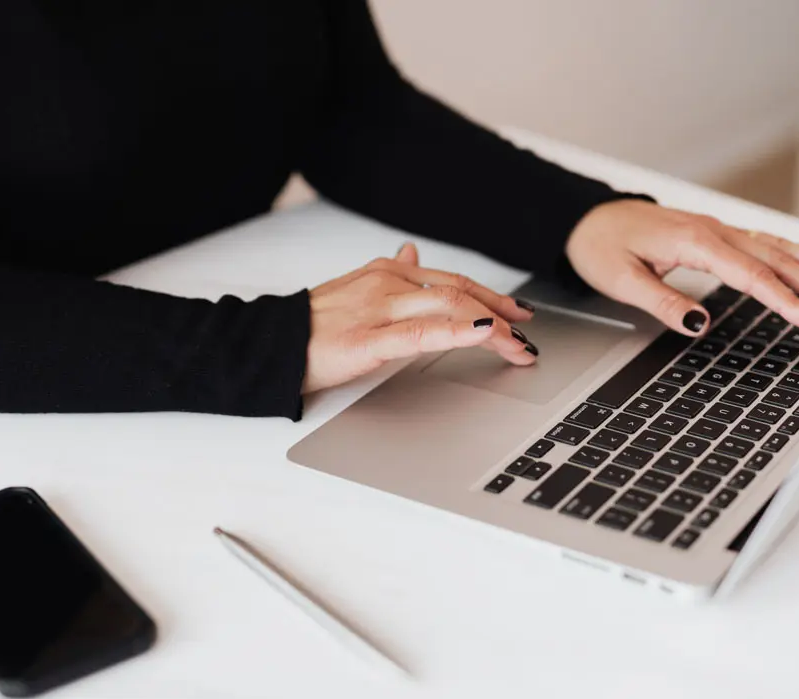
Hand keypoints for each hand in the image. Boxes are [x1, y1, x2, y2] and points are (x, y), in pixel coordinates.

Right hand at [302, 243, 537, 392]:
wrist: (269, 344)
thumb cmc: (312, 325)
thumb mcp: (356, 289)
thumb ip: (391, 273)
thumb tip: (412, 252)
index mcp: (387, 272)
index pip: (452, 281)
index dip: (491, 296)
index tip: (517, 312)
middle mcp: (388, 283)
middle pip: (460, 293)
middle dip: (502, 313)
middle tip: (529, 333)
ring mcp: (379, 309)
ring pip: (450, 310)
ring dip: (493, 328)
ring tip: (518, 346)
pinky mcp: (368, 339)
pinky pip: (421, 333)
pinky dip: (459, 332)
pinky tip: (483, 335)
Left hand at [566, 199, 798, 334]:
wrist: (587, 219)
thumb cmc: (601, 247)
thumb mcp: (621, 281)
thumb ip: (662, 302)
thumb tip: (698, 325)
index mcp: (693, 241)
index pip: (749, 274)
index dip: (782, 298)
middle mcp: (712, 231)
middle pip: (773, 258)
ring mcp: (716, 230)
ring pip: (774, 246)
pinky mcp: (714, 235)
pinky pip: (762, 241)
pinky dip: (794, 247)